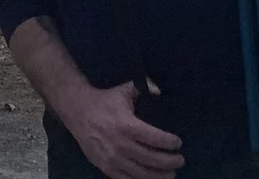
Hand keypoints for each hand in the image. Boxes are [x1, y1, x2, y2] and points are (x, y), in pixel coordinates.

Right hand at [58, 79, 184, 178]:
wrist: (78, 112)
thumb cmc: (105, 101)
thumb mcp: (124, 91)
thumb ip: (143, 88)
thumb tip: (161, 89)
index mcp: (126, 125)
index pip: (153, 138)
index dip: (168, 142)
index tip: (178, 143)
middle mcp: (120, 145)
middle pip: (150, 159)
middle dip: (168, 162)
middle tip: (180, 161)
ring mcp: (112, 159)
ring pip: (140, 173)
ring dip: (158, 176)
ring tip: (171, 175)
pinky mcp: (105, 168)